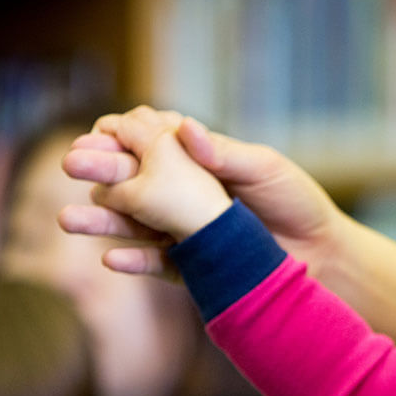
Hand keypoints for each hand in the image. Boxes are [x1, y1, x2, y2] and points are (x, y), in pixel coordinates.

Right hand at [60, 106, 344, 280]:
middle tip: (72, 166)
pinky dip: (134, 261)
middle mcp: (186, 197)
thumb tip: (185, 128)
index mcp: (201, 165)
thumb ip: (225, 153)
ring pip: (134, 226)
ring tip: (72, 219)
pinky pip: (157, 264)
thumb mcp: (266, 170)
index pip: (153, 148)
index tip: (95, 133)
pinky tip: (112, 257)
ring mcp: (185, 232)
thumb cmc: (297, 203)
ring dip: (103, 222)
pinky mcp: (193, 267)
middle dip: (101, 174)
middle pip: (133, 184)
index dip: (123, 140)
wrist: (324, 255)